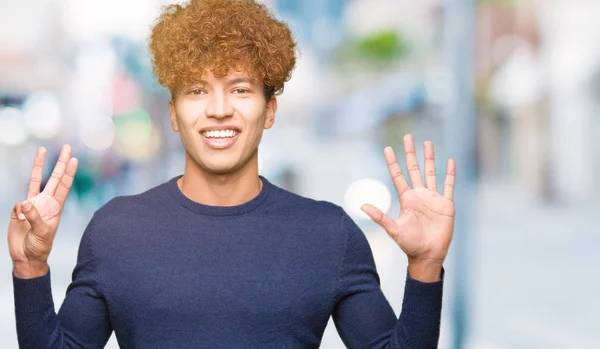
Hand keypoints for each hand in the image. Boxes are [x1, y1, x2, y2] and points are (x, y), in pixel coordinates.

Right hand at [8, 145, 77, 278]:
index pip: (64, 186)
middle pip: (54, 178)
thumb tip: (27, 203)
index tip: (73, 159)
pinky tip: (20, 221)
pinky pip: (19, 203)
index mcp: (56, 207)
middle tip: (67, 147)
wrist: (26, 256)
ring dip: (39, 165)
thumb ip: (35, 218)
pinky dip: (19, 210)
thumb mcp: (41, 234)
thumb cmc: (39, 246)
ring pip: (36, 180)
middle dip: (60, 162)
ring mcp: (32, 204)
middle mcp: (46, 202)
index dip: (68, 173)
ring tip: (43, 150)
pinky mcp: (19, 209)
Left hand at [361, 135, 454, 281]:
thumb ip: (379, 217)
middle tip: (408, 137)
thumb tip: (362, 206)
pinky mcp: (446, 204)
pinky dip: (450, 173)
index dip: (393, 163)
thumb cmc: (409, 244)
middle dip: (411, 153)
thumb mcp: (393, 229)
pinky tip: (451, 161)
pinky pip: (448, 185)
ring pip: (431, 172)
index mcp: (406, 199)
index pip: (398, 176)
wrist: (428, 255)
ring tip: (428, 143)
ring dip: (430, 158)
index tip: (387, 149)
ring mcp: (433, 198)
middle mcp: (419, 195)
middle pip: (414, 169)